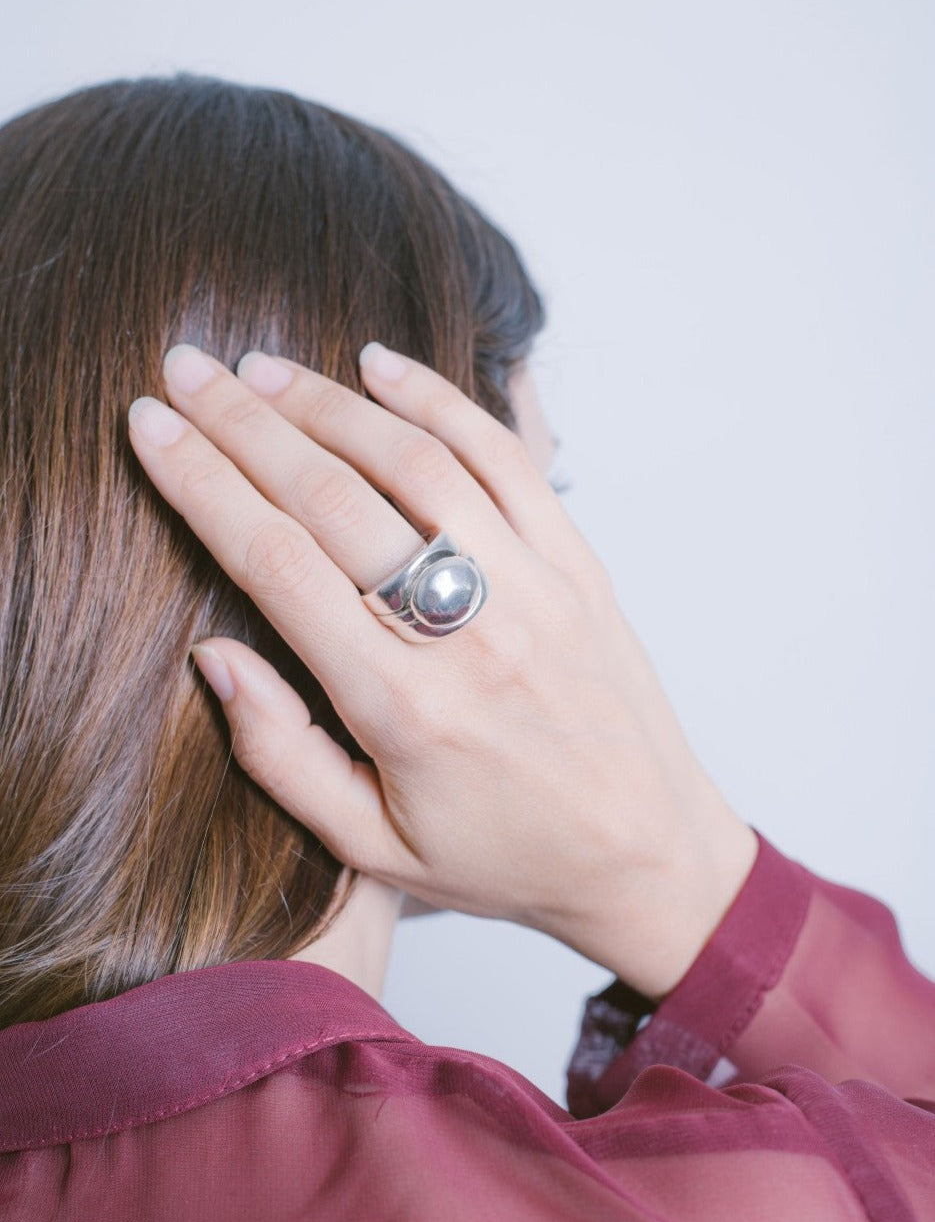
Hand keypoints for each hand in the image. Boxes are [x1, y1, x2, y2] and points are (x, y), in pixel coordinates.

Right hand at [128, 342, 756, 998]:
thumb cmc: (503, 856)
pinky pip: (505, 459)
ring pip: (417, 462)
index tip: (149, 427)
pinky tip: (381, 365)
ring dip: (330, 403)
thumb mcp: (375, 849)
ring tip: (260, 369)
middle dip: (244, 423)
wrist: (645, 853)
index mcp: (402, 709)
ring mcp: (532, 588)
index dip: (202, 484)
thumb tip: (213, 656)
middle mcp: (468, 636)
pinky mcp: (577, 564)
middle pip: (333, 498)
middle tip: (184, 370)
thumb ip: (281, 757)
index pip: (276, 565)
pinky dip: (440, 401)